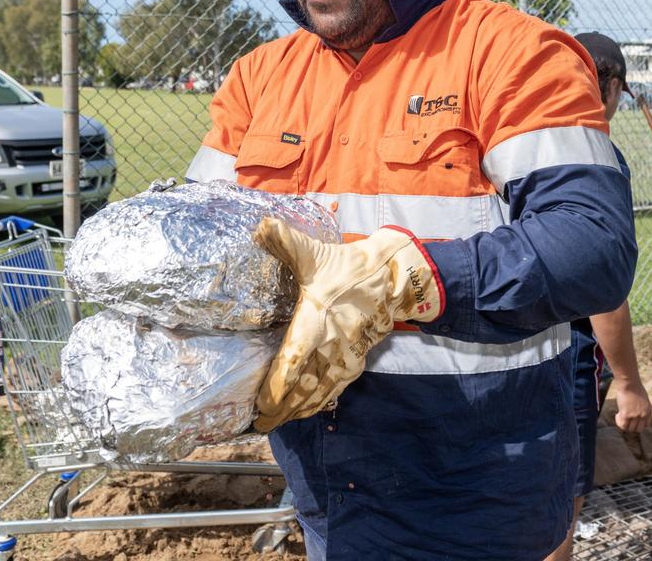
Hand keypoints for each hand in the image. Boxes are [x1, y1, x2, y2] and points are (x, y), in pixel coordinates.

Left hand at [252, 219, 443, 431]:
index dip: (277, 386)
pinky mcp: (355, 361)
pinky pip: (334, 390)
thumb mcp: (315, 254)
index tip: (260, 405)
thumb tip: (260, 225)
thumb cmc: (348, 267)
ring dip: (296, 411)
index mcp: (316, 322)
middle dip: (280, 410)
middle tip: (258, 425)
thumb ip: (285, 242)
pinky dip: (318, 405)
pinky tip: (305, 413)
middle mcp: (330, 346)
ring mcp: (345, 357)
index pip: (294, 362)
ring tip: (274, 425)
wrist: (392, 278)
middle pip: (302, 388)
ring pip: (318, 394)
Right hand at [614, 380, 651, 432]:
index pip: (646, 425)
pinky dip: (619, 422)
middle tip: (626, 419)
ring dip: (624, 424)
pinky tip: (617, 415)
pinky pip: (622, 425)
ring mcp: (635, 415)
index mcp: (649, 411)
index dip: (638, 424)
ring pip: (629, 429)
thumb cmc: (634, 387)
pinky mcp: (626, 414)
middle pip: (638, 429)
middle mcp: (643, 415)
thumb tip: (635, 411)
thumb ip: (641, 407)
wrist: (629, 383)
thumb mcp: (643, 399)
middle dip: (631, 425)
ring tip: (620, 416)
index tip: (633, 419)